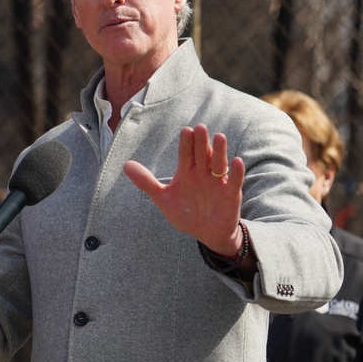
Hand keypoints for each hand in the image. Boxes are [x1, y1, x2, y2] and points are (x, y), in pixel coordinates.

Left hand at [124, 123, 243, 255]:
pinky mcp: (231, 194)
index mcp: (187, 172)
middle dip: (201, 142)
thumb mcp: (163, 199)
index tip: (186, 131)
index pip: (186, 154)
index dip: (186, 143)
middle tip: (200, 128)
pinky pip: (234, 181)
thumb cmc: (186, 213)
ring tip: (219, 137)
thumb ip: (147, 182)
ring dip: (220, 151)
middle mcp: (203, 173)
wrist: (206, 234)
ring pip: (219, 164)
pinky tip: (236, 161)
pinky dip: (236, 172)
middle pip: (202, 155)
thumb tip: (126, 165)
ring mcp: (218, 182)